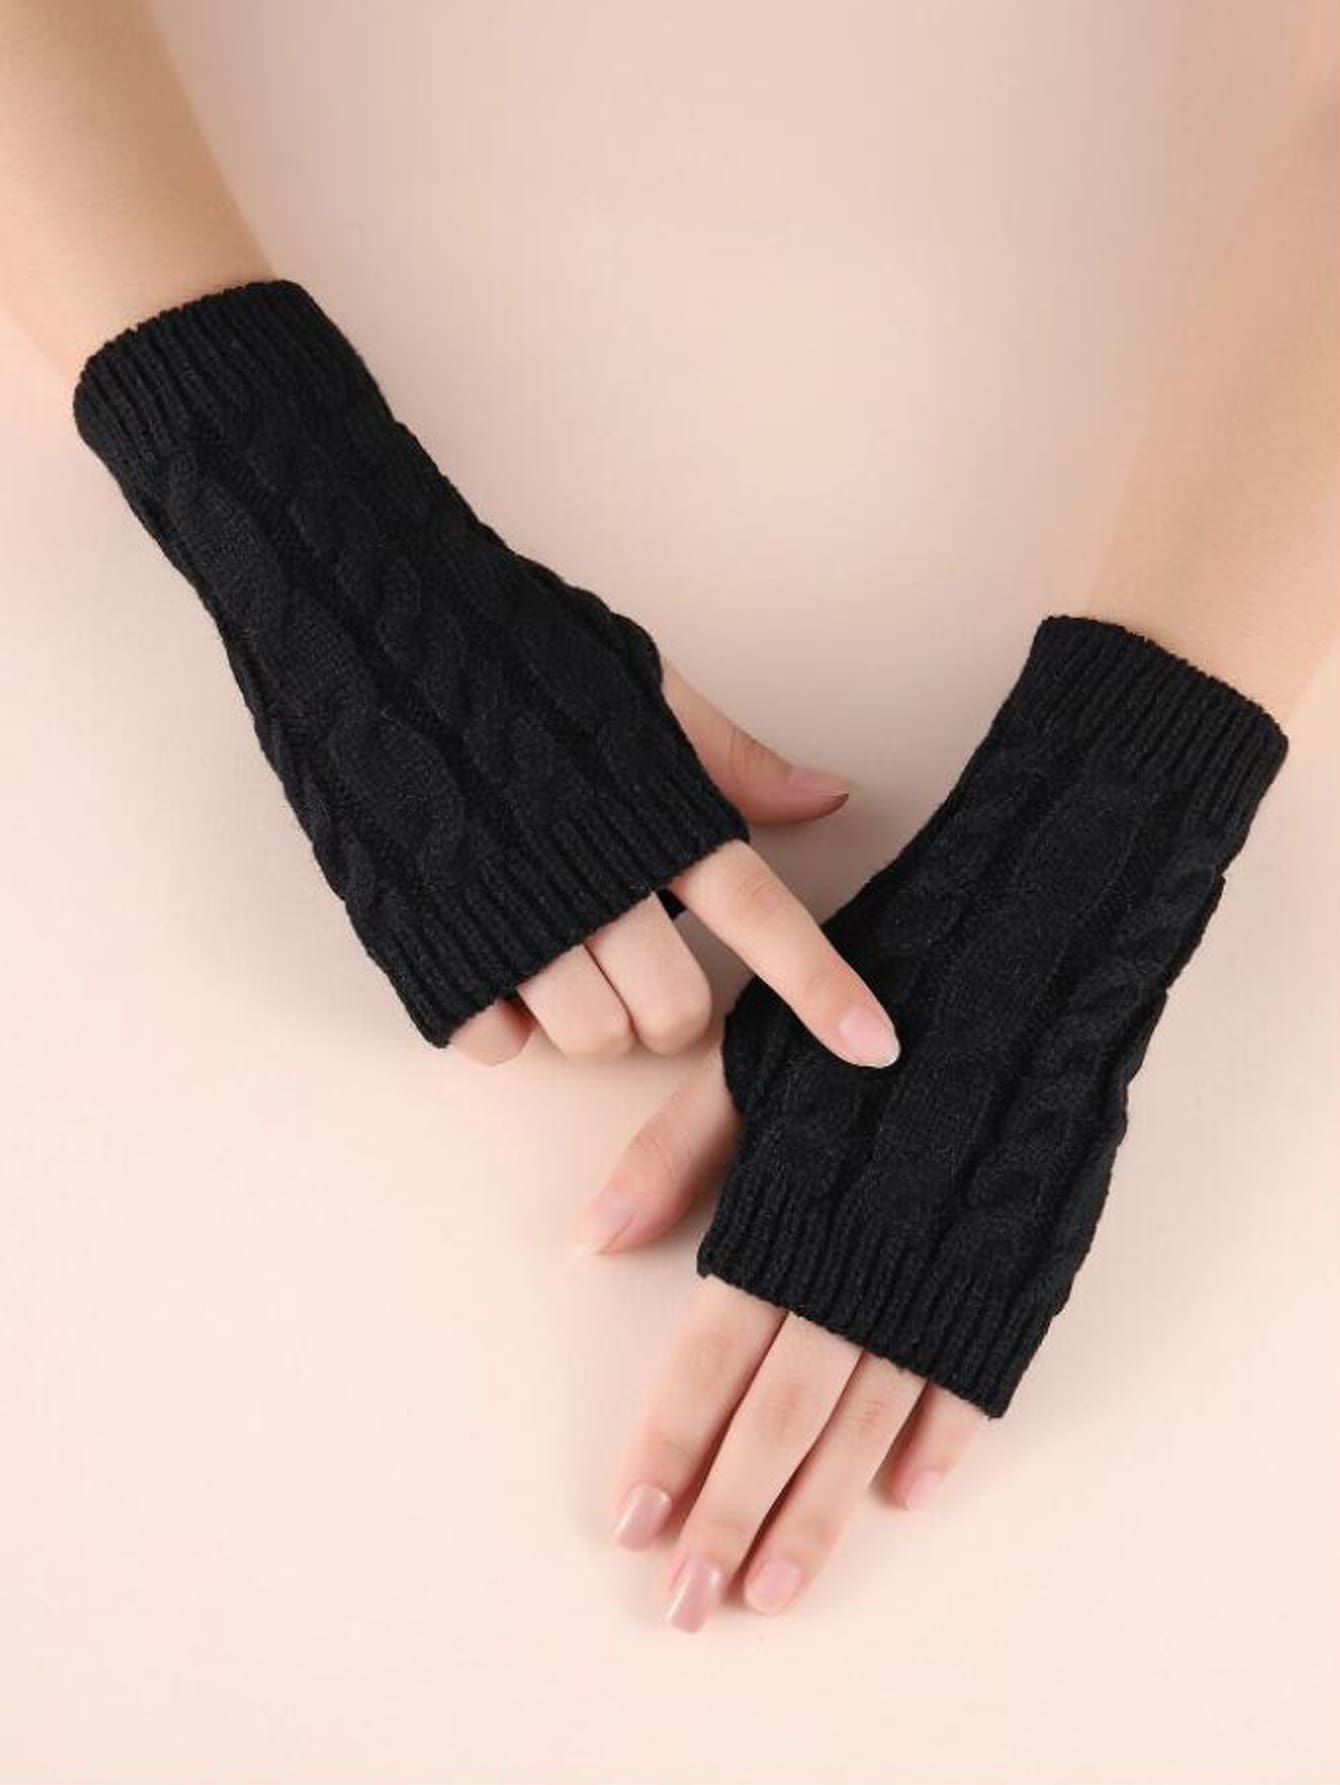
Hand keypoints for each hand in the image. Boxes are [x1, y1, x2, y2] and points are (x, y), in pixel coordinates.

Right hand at [451, 666, 899, 1069]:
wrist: (358, 633)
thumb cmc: (507, 651)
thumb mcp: (634, 684)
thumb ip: (728, 756)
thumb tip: (831, 795)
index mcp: (651, 814)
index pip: (760, 916)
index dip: (822, 990)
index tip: (876, 1047)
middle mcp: (589, 880)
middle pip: (673, 1011)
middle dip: (675, 1007)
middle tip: (646, 955)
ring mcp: (506, 922)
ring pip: (592, 1037)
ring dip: (595, 1017)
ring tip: (567, 952)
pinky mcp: (430, 949)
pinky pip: (499, 1043)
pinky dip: (509, 1020)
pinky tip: (498, 960)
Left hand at [579, 1052, 984, 1629]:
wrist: (1025, 968)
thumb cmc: (875, 1003)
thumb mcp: (755, 1061)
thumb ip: (674, 1154)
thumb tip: (589, 1240)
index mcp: (787, 1220)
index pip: (709, 1359)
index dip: (668, 1445)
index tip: (630, 1524)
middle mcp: (858, 1273)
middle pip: (782, 1420)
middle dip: (728, 1517)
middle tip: (689, 1604)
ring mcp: (938, 1286)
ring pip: (868, 1427)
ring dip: (818, 1516)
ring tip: (775, 1589)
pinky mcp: (1007, 1281)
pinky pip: (969, 1382)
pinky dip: (938, 1442)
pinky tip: (904, 1499)